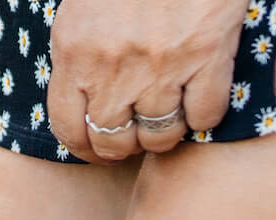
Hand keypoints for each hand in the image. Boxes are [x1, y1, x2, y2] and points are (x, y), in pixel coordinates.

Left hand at [49, 0, 246, 160]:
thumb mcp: (82, 12)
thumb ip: (78, 55)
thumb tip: (83, 99)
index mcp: (74, 55)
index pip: (68, 128)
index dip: (84, 149)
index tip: (96, 150)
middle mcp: (113, 68)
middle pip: (113, 141)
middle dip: (122, 147)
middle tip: (134, 138)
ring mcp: (162, 65)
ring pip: (159, 134)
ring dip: (163, 136)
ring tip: (167, 122)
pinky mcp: (208, 54)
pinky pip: (205, 115)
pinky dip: (203, 119)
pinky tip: (199, 104)